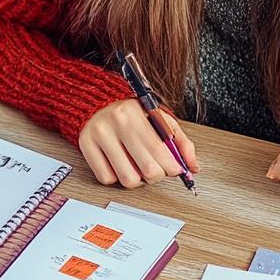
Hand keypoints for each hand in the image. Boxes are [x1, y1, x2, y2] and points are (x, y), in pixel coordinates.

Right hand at [78, 99, 199, 188]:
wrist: (95, 100)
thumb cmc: (130, 112)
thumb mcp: (158, 118)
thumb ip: (180, 141)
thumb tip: (193, 166)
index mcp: (135, 113)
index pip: (160, 151)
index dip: (172, 167)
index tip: (175, 169)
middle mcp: (115, 123)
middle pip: (147, 169)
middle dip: (157, 175)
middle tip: (156, 169)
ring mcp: (98, 136)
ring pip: (127, 179)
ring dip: (137, 179)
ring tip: (137, 167)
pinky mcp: (86, 147)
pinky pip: (107, 179)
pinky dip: (116, 177)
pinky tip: (119, 164)